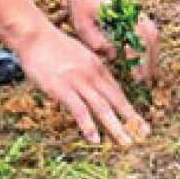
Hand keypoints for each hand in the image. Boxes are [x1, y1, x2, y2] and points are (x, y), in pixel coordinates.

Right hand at [17, 23, 148, 146]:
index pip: (117, 91)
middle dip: (131, 119)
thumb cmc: (52, 45)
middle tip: (144, 135)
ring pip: (102, 107)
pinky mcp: (62, 89)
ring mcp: (78, 82)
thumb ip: (88, 70)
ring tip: (126, 142)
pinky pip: (79, 110)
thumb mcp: (78, 55)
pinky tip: (95, 140)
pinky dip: (89, 126)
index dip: (129, 108)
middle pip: (116, 100)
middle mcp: (92, 74)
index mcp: (97, 66)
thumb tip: (93, 85)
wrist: (34, 36)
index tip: (140, 122)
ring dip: (116, 127)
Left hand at [66, 0, 159, 84]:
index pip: (135, 45)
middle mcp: (133, 13)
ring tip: (149, 73)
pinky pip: (149, 29)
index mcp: (121, 17)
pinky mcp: (134, 11)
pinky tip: (144, 56)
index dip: (137, 65)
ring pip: (153, 35)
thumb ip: (96, 41)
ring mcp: (135, 11)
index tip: (138, 80)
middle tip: (147, 82)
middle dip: (150, 63)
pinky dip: (150, 44)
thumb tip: (113, 56)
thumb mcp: (81, 22)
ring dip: (153, 54)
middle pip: (150, 41)